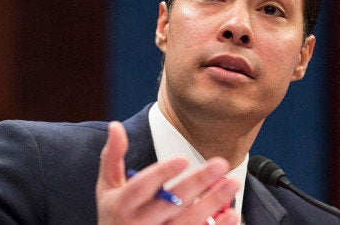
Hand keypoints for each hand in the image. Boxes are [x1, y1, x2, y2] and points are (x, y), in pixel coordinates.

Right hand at [96, 121, 239, 224]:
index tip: (183, 158)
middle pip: (171, 203)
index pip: (141, 187)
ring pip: (188, 222)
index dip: (162, 173)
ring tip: (233, 183)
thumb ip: (112, 157)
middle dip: (197, 182)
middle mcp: (139, 224)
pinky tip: (232, 214)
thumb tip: (116, 126)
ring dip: (212, 203)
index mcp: (122, 205)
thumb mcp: (107, 188)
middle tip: (220, 164)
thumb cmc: (113, 216)